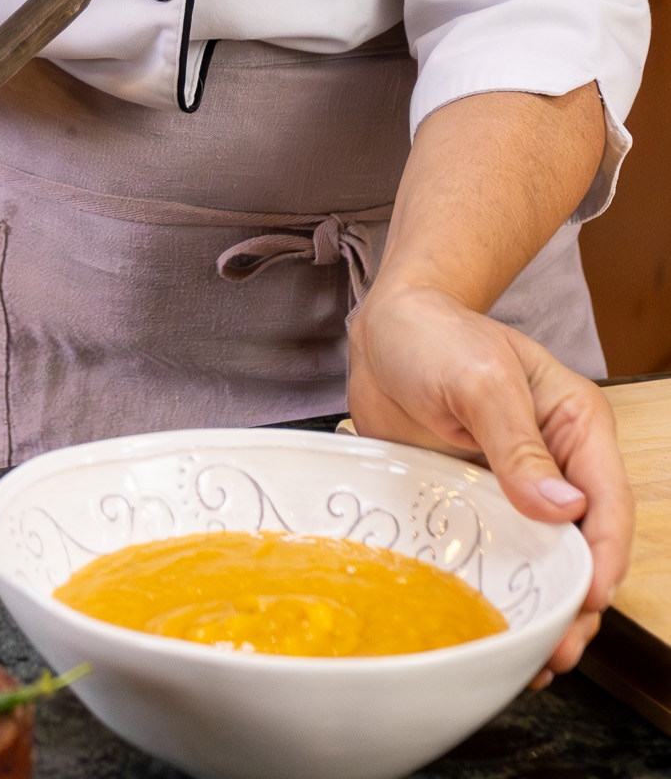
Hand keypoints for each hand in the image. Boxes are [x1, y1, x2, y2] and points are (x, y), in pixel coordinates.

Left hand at [349, 281, 632, 682]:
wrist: (381, 329)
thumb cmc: (435, 334)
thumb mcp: (480, 378)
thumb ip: (518, 442)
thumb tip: (564, 510)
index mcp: (574, 425)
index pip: (607, 502)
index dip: (603, 557)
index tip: (585, 599)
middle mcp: (554, 462)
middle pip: (582, 545)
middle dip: (577, 601)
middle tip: (557, 650)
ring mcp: (513, 487)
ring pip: (543, 560)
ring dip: (541, 608)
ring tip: (533, 659)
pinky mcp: (474, 503)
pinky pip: (496, 555)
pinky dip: (501, 593)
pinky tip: (491, 626)